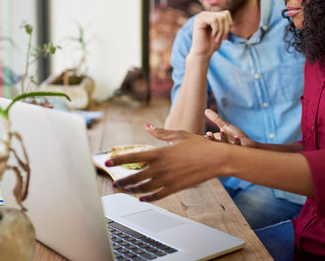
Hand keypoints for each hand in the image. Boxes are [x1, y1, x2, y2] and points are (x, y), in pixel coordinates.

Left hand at [107, 125, 226, 200]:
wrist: (216, 159)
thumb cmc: (199, 145)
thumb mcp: (178, 135)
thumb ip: (160, 132)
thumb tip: (147, 126)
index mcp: (159, 153)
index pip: (134, 157)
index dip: (119, 160)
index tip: (107, 162)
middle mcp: (160, 167)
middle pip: (135, 176)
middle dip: (122, 180)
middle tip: (114, 183)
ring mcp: (167, 179)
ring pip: (144, 188)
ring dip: (132, 190)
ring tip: (125, 190)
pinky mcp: (175, 187)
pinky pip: (157, 195)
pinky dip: (148, 197)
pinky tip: (142, 197)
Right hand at [190, 11, 232, 56]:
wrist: (203, 53)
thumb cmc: (211, 44)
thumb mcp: (221, 31)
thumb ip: (224, 21)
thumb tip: (227, 12)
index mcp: (211, 16)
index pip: (226, 13)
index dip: (229, 24)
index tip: (225, 35)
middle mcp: (206, 14)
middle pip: (224, 15)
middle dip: (226, 29)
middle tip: (223, 38)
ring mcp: (201, 16)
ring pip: (220, 18)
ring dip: (221, 30)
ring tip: (217, 38)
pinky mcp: (199, 20)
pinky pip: (214, 20)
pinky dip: (216, 29)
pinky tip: (213, 35)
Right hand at [204, 109, 259, 147]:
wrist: (249, 146)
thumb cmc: (235, 137)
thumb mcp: (225, 127)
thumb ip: (216, 120)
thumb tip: (206, 110)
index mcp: (218, 141)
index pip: (211, 140)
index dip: (208, 137)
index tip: (207, 132)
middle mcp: (223, 146)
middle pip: (216, 144)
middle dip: (212, 139)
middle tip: (209, 133)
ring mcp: (232, 148)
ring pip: (226, 145)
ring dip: (223, 138)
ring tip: (222, 130)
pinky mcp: (241, 149)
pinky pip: (238, 146)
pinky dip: (237, 142)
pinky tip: (236, 136)